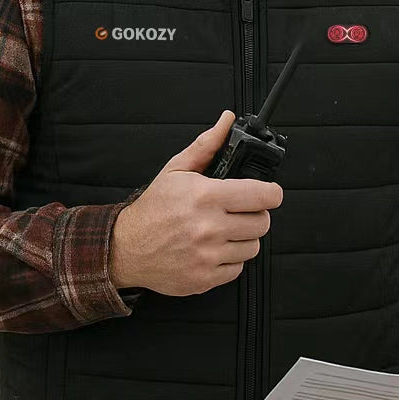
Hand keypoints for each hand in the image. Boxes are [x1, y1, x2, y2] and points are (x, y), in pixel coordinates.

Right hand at [110, 110, 282, 296]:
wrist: (126, 248)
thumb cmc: (153, 209)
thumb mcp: (176, 170)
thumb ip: (207, 145)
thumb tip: (227, 121)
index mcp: (206, 196)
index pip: (262, 195)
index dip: (272, 193)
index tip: (270, 193)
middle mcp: (209, 227)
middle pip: (262, 222)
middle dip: (256, 214)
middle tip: (239, 211)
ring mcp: (208, 255)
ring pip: (253, 247)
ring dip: (244, 238)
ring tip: (224, 230)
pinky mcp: (205, 278)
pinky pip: (238, 268)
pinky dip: (230, 259)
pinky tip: (214, 248)